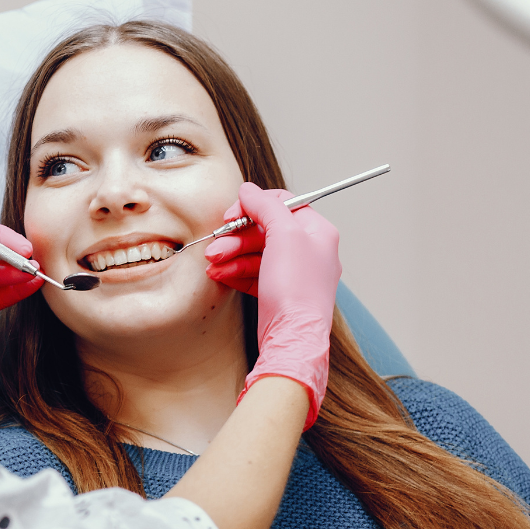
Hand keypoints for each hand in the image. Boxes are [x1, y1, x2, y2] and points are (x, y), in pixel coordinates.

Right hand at [204, 183, 340, 428]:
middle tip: (215, 245)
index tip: (231, 215)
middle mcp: (309, 251)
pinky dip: (235, 271)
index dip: (253, 206)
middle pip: (265, 229)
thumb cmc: (296, 290)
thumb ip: (265, 207)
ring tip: (212, 263)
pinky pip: (253, 273)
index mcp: (318, 232)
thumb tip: (249, 189)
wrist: (293, 339)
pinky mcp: (279, 293)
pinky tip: (219, 275)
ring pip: (255, 253)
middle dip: (235, 236)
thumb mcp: (283, 236)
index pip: (283, 204)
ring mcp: (294, 274)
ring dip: (230, 255)